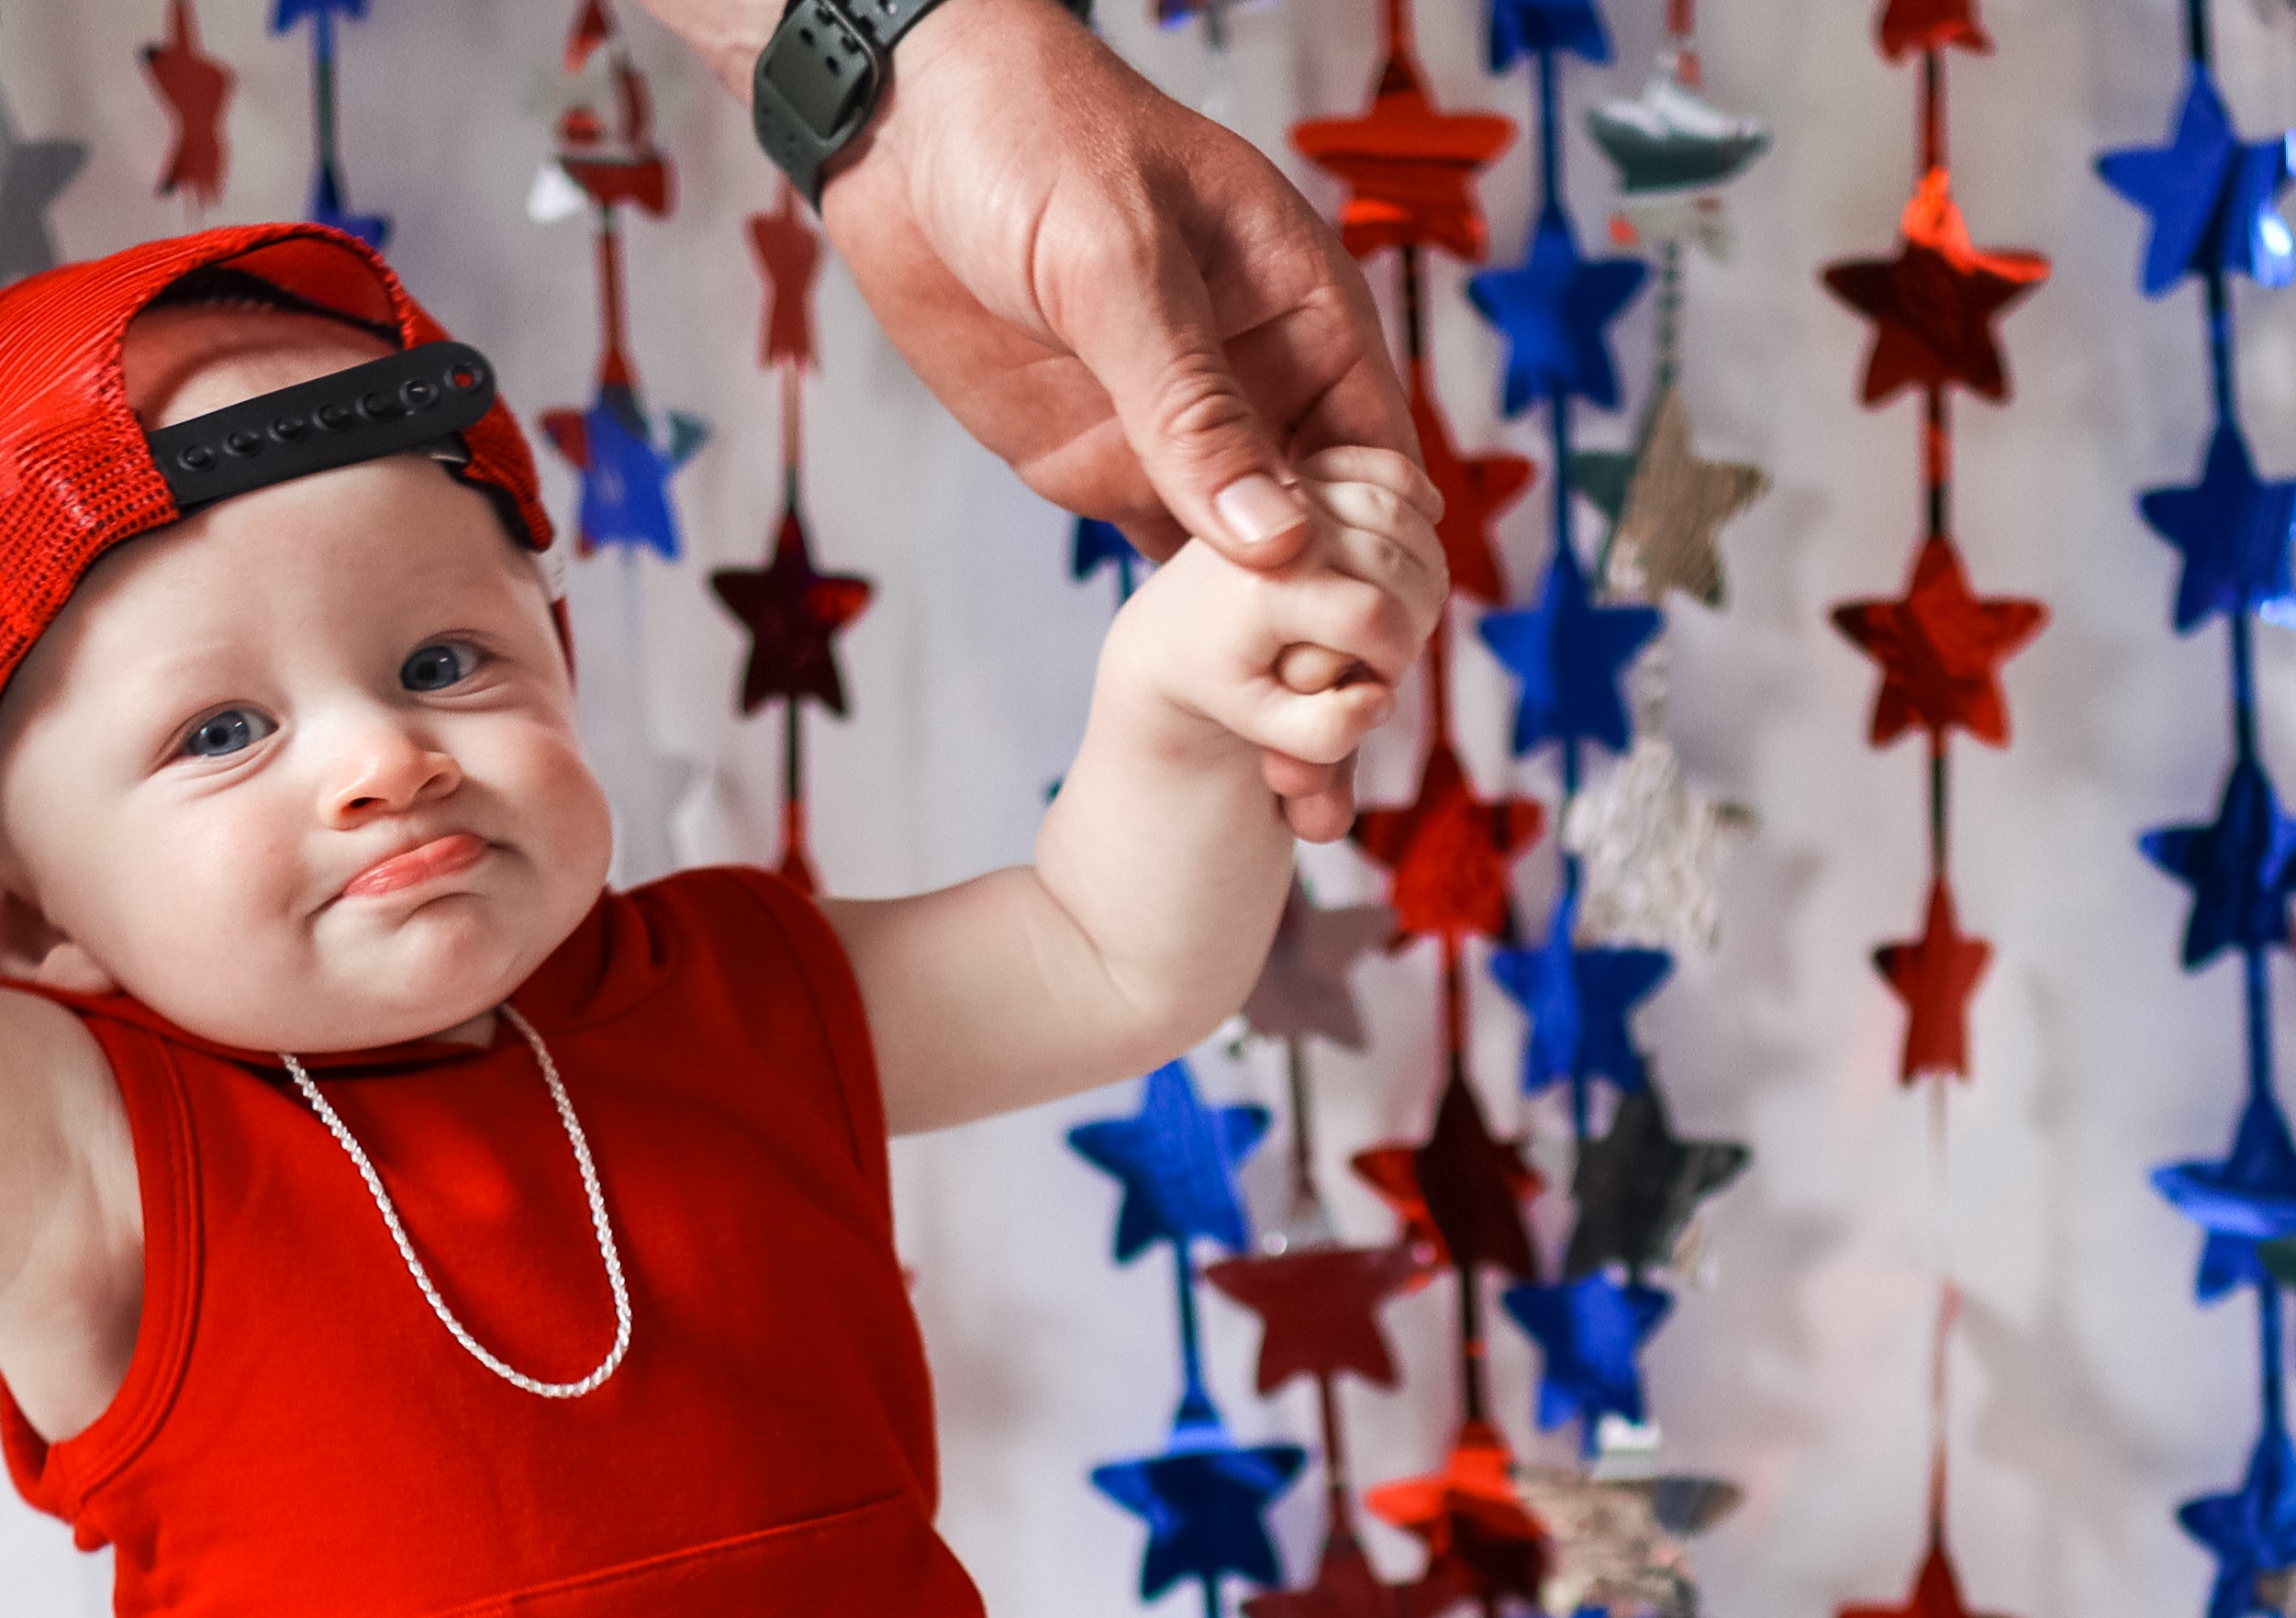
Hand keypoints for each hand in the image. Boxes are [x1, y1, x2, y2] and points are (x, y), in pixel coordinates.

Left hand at [639, 0, 1416, 838]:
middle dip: (1340, 671)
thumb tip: (1269, 544)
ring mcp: (1187, 441)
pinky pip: (1173, 584)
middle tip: (1327, 789)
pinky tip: (1222, 749)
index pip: (1378, 475)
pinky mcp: (1113, 474)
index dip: (1384, 585)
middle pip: (1331, 555)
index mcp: (1306, 322)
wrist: (911, 129)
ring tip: (1291, 811)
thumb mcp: (1117, 264)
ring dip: (1276, 695)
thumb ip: (1188, 403)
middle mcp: (1265, 391)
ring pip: (1257, 590)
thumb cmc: (1036, 142)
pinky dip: (1201, 665)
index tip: (1365, 689)